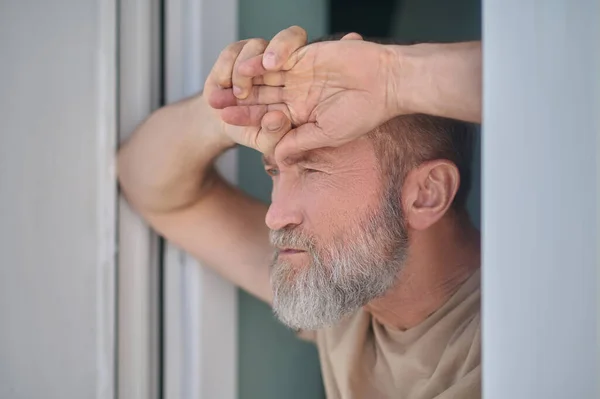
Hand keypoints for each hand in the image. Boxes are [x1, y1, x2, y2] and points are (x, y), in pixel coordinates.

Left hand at [208, 27, 400, 158]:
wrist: (387, 82)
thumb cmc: (363, 113)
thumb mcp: (326, 135)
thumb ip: (298, 143)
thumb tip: (276, 158)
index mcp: (301, 116)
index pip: (267, 117)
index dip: (246, 117)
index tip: (223, 120)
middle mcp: (298, 95)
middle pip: (261, 96)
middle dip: (237, 98)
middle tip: (212, 99)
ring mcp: (301, 74)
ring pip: (266, 76)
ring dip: (245, 79)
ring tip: (225, 83)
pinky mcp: (307, 54)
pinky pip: (280, 57)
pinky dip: (265, 61)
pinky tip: (249, 68)